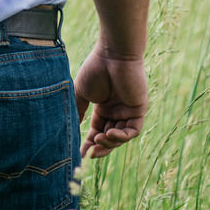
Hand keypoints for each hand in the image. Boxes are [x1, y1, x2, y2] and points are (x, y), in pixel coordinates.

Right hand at [73, 43, 148, 158]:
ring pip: (121, 136)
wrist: (112, 54)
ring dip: (110, 142)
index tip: (81, 154)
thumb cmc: (95, 69)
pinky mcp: (139, 109)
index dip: (90, 144)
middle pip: (109, 137)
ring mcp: (128, 110)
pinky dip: (122, 136)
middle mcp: (116, 111)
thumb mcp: (82, 93)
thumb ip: (78, 111)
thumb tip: (70, 128)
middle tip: (90, 154)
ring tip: (99, 139)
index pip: (97, 131)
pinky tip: (110, 133)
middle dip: (100, 147)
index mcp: (103, 108)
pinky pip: (133, 130)